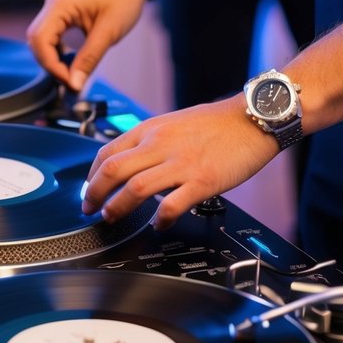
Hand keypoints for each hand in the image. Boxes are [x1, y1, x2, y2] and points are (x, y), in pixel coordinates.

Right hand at [26, 0, 150, 90]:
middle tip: (72, 80)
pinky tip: (72, 59)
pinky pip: (50, 32)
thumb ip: (89, 58)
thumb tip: (75, 85)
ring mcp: (55, 3)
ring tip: (73, 72)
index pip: (40, 39)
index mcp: (61, 3)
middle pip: (36, 39)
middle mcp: (52, 1)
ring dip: (53, 57)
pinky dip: (57, 49)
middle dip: (50, 63)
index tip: (70, 81)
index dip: (50, 64)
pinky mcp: (61, 8)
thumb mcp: (109, 31)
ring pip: (41, 37)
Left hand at [82, 95, 277, 229]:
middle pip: (112, 171)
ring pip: (134, 188)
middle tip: (89, 209)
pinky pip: (172, 204)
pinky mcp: (202, 180)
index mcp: (151, 130)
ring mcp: (180, 163)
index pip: (107, 152)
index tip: (89, 189)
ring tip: (111, 218)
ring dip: (117, 207)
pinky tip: (158, 224)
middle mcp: (160, 145)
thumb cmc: (217, 122)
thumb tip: (131, 161)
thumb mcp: (174, 122)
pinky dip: (159, 219)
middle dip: (94, 194)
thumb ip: (151, 141)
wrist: (253, 118)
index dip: (91, 175)